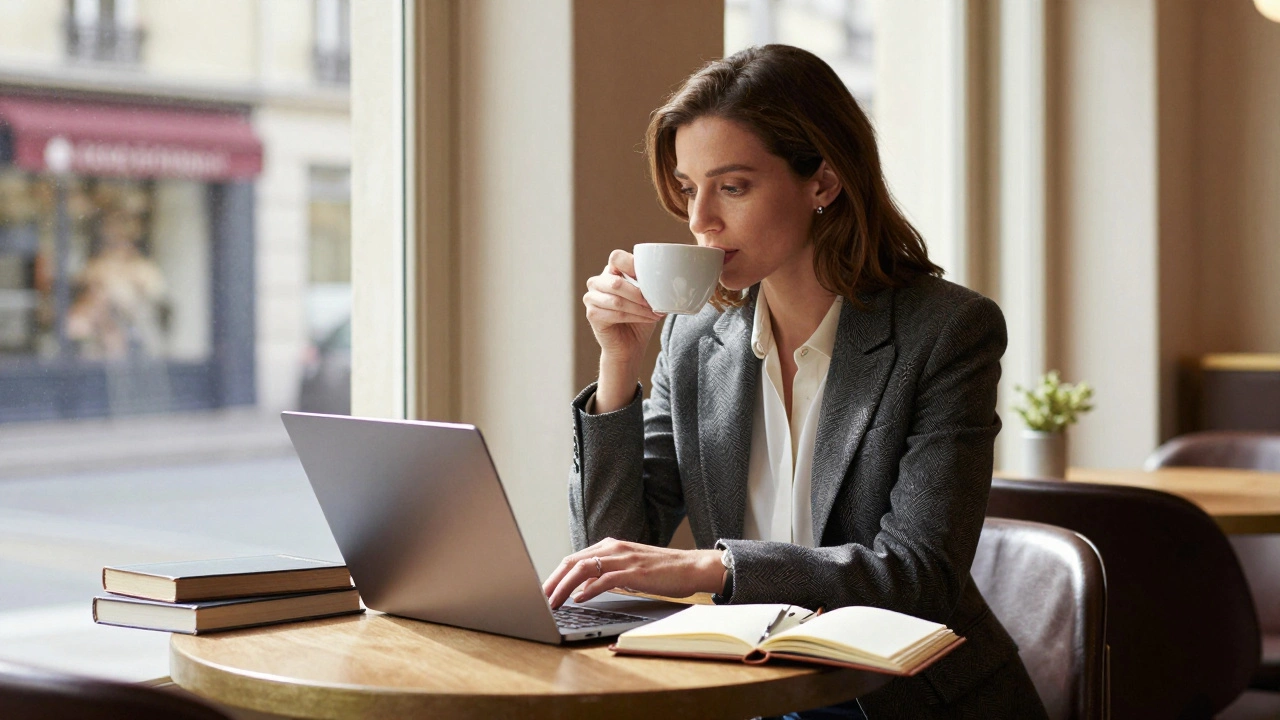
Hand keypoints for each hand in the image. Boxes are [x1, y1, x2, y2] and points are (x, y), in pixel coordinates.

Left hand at [542, 537, 724, 608]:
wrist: (691, 567)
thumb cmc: (662, 571)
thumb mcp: (628, 570)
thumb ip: (606, 575)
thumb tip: (583, 588)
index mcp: (611, 546)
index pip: (574, 559)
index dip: (555, 575)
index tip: (543, 590)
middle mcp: (614, 549)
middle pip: (573, 562)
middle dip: (553, 581)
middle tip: (539, 598)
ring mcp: (624, 559)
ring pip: (584, 569)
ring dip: (564, 586)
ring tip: (553, 602)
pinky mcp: (634, 572)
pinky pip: (605, 579)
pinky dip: (589, 589)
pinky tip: (579, 599)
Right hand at [583, 250, 663, 366]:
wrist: (630, 344)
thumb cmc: (640, 317)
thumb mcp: (648, 296)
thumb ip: (651, 284)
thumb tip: (670, 278)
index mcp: (612, 270)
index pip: (617, 257)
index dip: (632, 265)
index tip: (650, 278)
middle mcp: (598, 281)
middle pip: (616, 282)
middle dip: (639, 294)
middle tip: (654, 303)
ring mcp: (592, 298)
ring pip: (618, 301)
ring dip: (640, 309)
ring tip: (655, 314)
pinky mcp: (592, 314)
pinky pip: (616, 314)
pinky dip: (635, 317)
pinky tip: (647, 319)